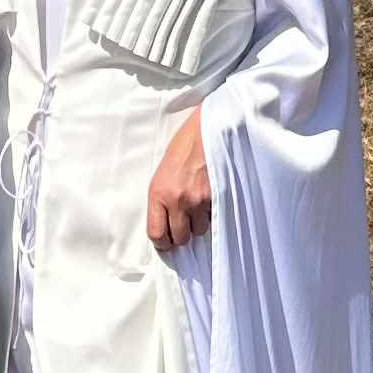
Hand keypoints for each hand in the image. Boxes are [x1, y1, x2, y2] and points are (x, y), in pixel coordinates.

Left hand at [144, 110, 211, 254]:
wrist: (207, 130)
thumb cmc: (183, 147)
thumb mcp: (163, 173)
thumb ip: (162, 200)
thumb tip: (164, 225)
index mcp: (158, 192)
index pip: (156, 233)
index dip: (162, 243)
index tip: (166, 241)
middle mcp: (176, 199)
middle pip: (179, 238)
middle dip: (182, 235)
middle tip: (184, 225)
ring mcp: (197, 200)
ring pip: (199, 231)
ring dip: (198, 223)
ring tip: (198, 206)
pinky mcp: (216, 198)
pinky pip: (213, 218)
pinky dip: (211, 214)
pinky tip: (209, 199)